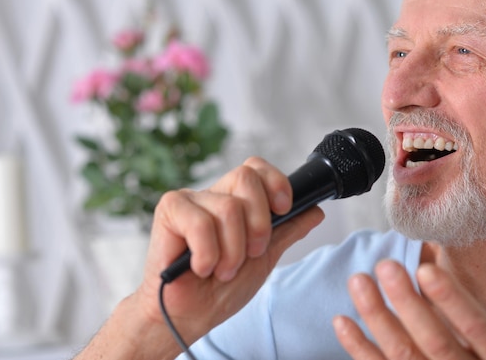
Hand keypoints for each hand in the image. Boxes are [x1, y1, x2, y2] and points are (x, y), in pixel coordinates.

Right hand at [134, 157, 324, 345]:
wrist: (189, 317)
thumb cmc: (220, 289)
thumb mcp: (264, 259)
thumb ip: (287, 232)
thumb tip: (316, 211)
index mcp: (235, 201)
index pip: (256, 168)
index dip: (275, 182)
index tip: (284, 209)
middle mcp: (213, 195)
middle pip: (245, 177)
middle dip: (258, 222)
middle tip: (251, 253)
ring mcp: (189, 201)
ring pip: (228, 208)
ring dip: (232, 251)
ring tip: (223, 270)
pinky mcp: (169, 211)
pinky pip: (201, 224)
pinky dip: (208, 254)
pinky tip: (201, 268)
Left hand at [333, 260, 485, 359]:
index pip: (478, 328)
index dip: (452, 301)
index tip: (427, 269)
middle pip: (434, 341)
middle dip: (407, 304)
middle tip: (385, 266)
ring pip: (403, 355)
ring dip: (377, 319)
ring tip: (358, 282)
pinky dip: (360, 349)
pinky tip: (341, 321)